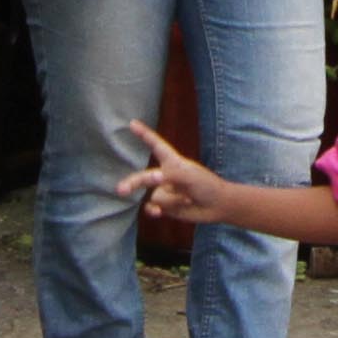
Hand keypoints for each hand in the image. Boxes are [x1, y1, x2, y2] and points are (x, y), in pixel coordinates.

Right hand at [114, 122, 235, 222]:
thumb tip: (152, 177)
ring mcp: (165, 191)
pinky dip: (154, 211)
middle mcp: (165, 176)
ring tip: (187, 199)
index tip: (132, 123)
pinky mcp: (166, 207)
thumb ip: (170, 174)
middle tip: (121, 190)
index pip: (156, 145)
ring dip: (170, 200)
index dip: (144, 134)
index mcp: (172, 162)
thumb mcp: (189, 175)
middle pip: (144, 177)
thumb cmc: (206, 185)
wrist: (217, 206)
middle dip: (133, 183)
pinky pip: (152, 208)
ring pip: (155, 196)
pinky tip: (159, 214)